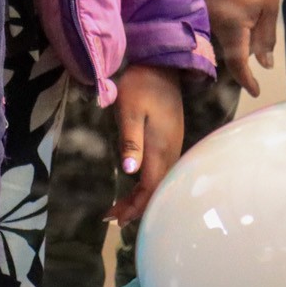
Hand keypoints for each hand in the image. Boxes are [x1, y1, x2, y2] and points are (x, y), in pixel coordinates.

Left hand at [107, 64, 183, 223]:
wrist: (162, 66)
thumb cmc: (142, 85)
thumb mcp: (130, 111)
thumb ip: (131, 141)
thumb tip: (130, 171)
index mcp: (161, 147)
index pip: (151, 187)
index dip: (136, 206)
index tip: (118, 220)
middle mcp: (171, 151)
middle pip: (157, 190)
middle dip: (137, 208)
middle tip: (113, 220)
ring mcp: (172, 147)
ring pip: (159, 182)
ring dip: (140, 198)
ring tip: (119, 211)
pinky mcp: (169, 141)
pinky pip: (160, 171)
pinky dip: (146, 184)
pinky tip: (135, 186)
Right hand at [207, 0, 280, 98]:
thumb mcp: (269, 9)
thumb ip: (266, 38)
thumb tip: (264, 64)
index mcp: (233, 26)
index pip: (237, 61)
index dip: (246, 79)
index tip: (255, 91)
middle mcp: (213, 24)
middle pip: (229, 49)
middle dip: (245, 50)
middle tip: (258, 29)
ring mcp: (203, 15)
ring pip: (221, 37)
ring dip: (235, 35)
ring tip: (247, 14)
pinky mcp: (198, 6)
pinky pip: (213, 25)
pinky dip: (226, 25)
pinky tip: (234, 9)